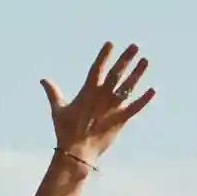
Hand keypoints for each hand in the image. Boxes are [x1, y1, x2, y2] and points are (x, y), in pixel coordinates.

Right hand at [47, 40, 153, 175]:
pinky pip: (135, 107)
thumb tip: (43, 80)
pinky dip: (144, 99)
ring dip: (137, 73)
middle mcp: (102, 97)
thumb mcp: (58, 110)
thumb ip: (53, 93)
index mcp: (87, 92)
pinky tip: (153, 89)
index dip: (104, 56)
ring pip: (127, 87)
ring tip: (145, 60)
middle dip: (126, 59)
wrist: (76, 152)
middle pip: (116, 73)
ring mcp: (112, 107)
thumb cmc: (65, 131)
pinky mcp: (120, 119)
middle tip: (135, 46)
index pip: (97, 69)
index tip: (111, 43)